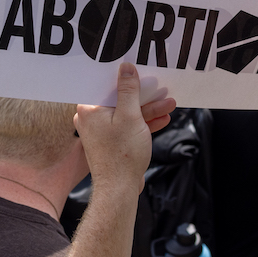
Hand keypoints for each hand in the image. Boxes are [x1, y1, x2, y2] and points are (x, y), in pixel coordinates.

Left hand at [74, 63, 175, 194]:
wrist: (119, 188)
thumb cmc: (122, 154)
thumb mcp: (130, 116)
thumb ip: (129, 90)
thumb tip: (126, 68)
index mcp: (88, 108)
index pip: (105, 85)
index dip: (124, 78)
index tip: (139, 72)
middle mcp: (90, 118)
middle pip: (118, 99)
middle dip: (143, 96)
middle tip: (160, 89)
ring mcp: (100, 131)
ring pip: (125, 113)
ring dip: (148, 109)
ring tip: (169, 104)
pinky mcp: (110, 141)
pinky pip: (126, 126)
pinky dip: (143, 123)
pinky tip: (162, 118)